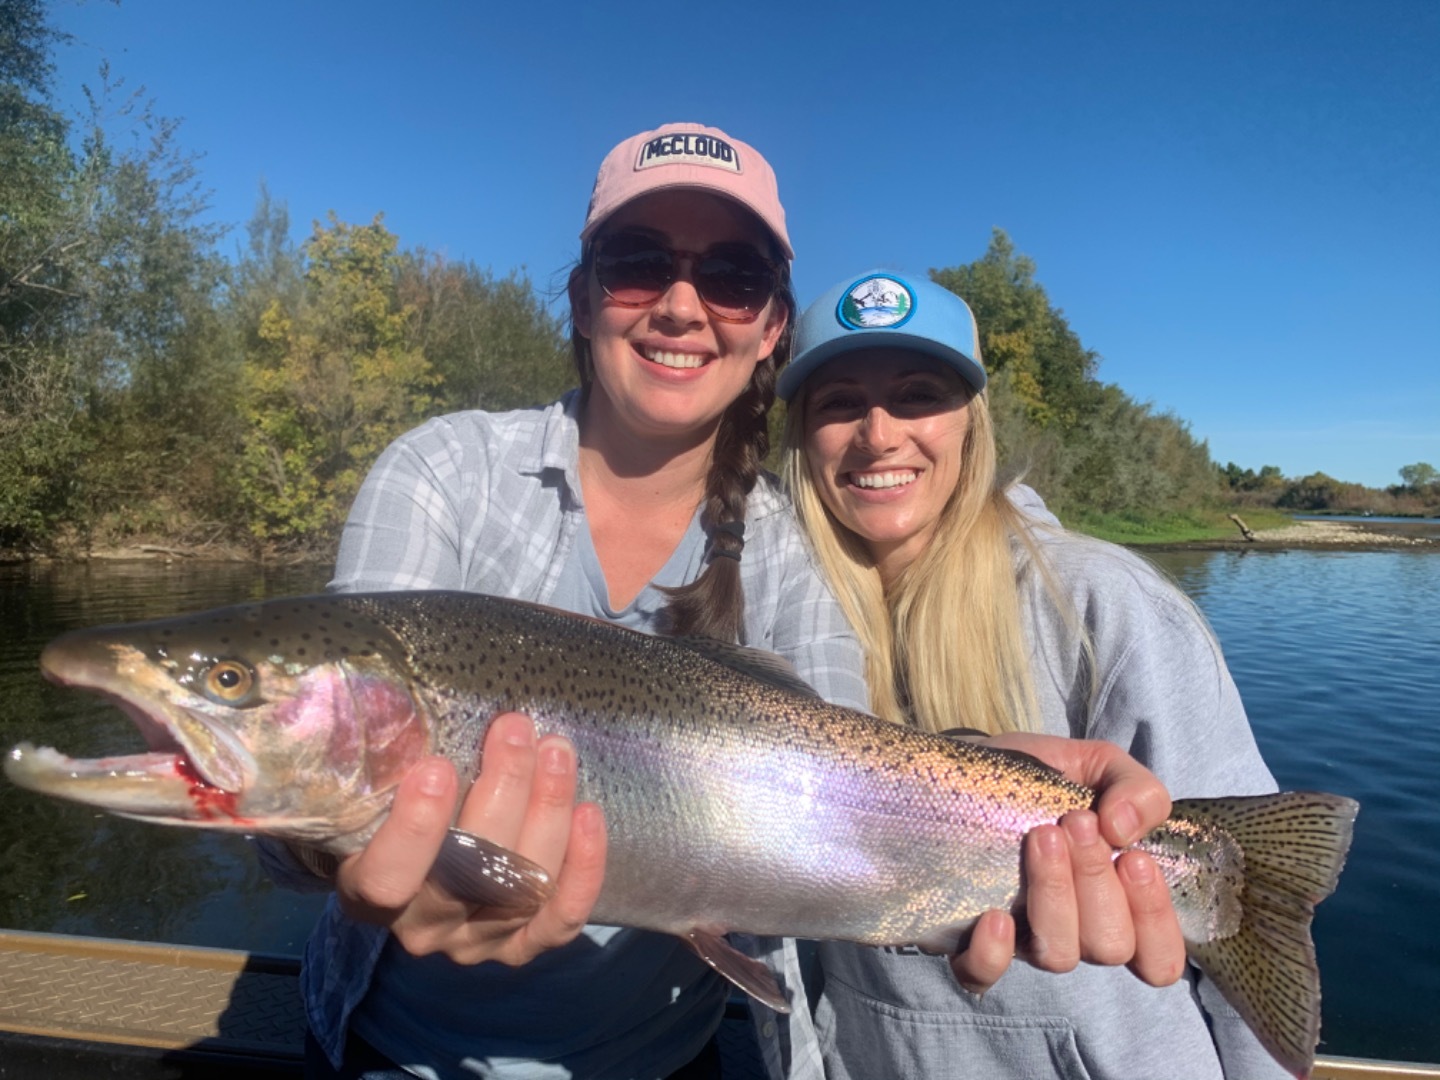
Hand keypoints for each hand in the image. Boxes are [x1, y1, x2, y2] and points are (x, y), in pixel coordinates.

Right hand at [335, 712, 606, 965]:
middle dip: (502, 790)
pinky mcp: (523, 946)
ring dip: (548, 811)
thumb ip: (390, 763)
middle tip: (515, 730)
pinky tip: (589, 813)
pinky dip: (583, 868)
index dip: (415, 828)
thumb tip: (405, 698)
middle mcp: (424, 927)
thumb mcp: (377, 791)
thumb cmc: (393, 812)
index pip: (388, 877)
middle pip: (471, 872)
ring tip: (556, 750)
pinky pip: (561, 917)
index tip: (437, 766)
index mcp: (370, 892)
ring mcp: (476, 942)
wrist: (416, 869)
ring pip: (522, 888)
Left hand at [948, 734, 1185, 993]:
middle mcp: (1073, 930)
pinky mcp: (967, 936)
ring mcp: (1022, 937)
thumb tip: (1123, 830)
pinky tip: (994, 916)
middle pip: (1108, 947)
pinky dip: (994, 954)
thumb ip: (1136, 789)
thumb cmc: (1041, 778)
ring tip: (1041, 835)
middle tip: (1077, 821)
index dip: (1154, 919)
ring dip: (1056, 895)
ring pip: (1058, 956)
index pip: (1159, 957)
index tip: (1132, 857)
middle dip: (1097, 880)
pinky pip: (982, 973)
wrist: (964, 765)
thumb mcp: (1098, 766)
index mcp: (1115, 902)